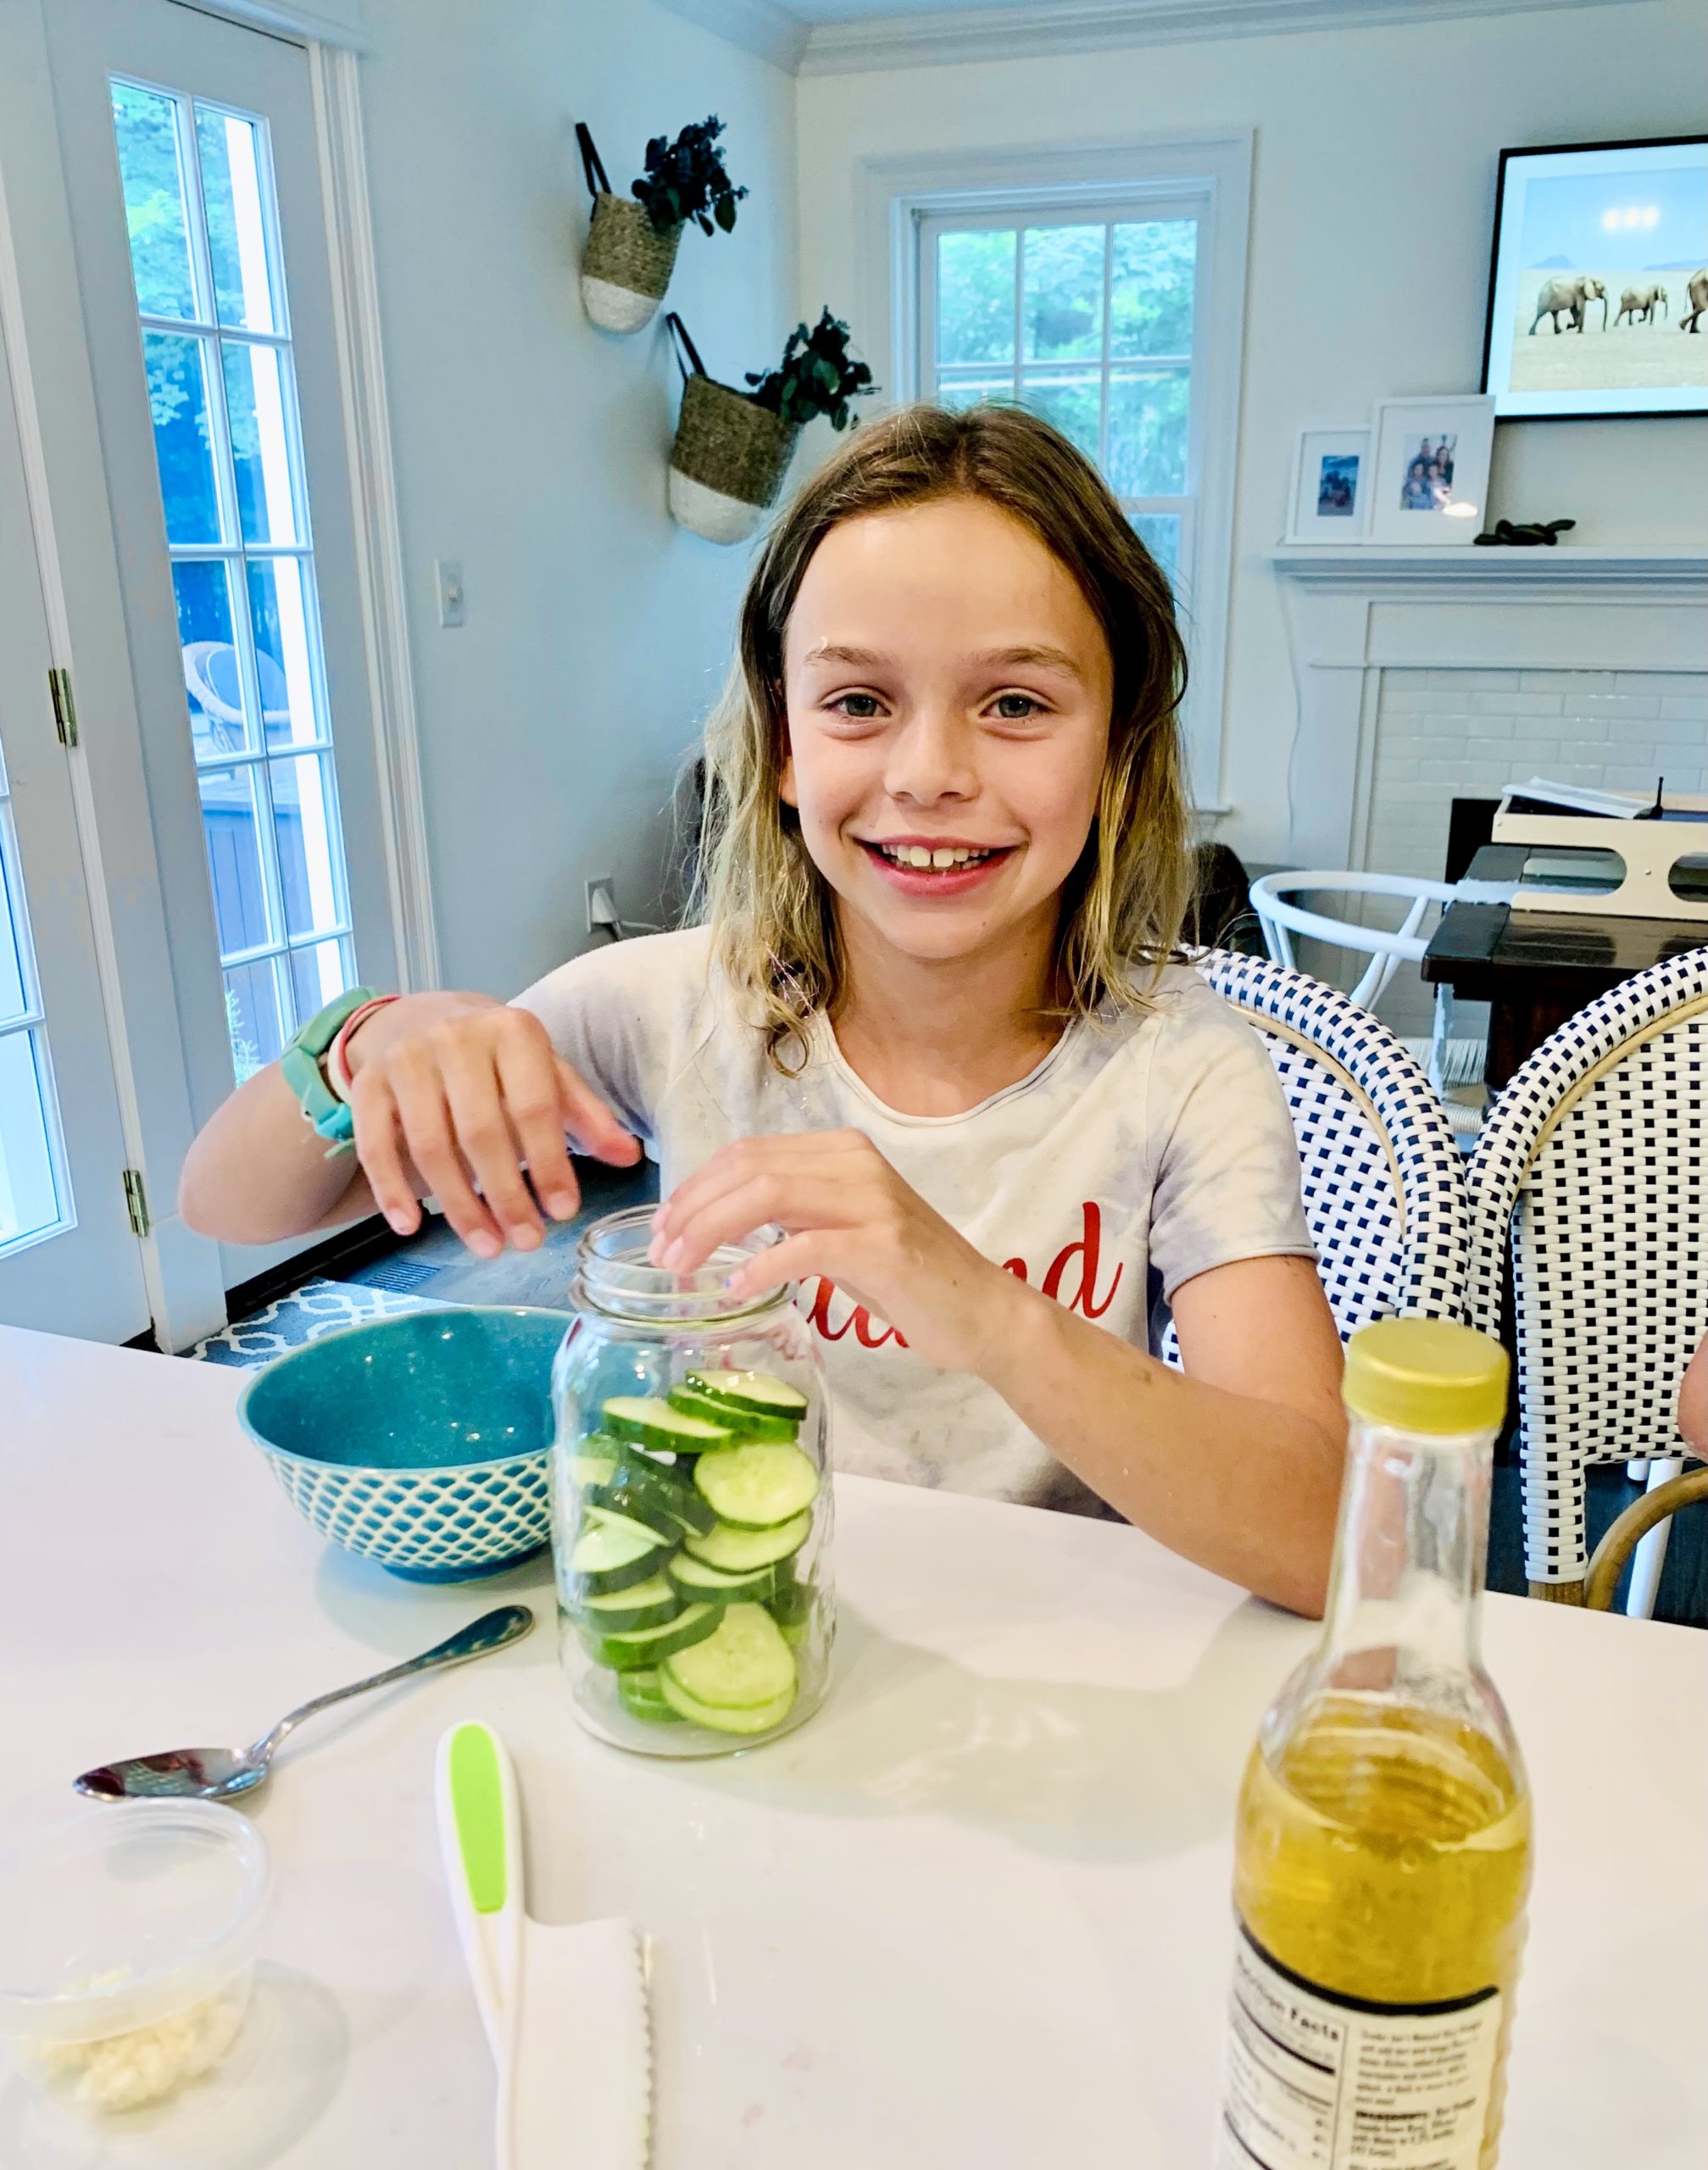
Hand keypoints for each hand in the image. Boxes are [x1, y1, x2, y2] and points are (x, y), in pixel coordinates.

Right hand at [347, 1000, 639, 1255]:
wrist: (422, 1019)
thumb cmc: (498, 1060)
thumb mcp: (547, 1074)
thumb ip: (585, 1115)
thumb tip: (629, 1157)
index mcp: (513, 1031)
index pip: (535, 1107)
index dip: (550, 1164)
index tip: (563, 1212)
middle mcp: (456, 1038)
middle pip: (481, 1132)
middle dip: (506, 1195)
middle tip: (527, 1242)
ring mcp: (406, 1059)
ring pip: (430, 1145)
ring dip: (459, 1205)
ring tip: (488, 1245)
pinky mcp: (368, 1084)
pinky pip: (375, 1145)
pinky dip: (391, 1190)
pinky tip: (410, 1226)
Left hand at [648, 1130, 1026, 1373]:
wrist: (982, 1311)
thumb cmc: (906, 1278)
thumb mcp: (840, 1230)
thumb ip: (792, 1214)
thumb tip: (718, 1220)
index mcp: (840, 1151)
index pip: (748, 1153)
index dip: (695, 1186)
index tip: (663, 1226)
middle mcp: (855, 1162)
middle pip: (749, 1168)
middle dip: (692, 1208)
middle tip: (661, 1253)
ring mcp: (872, 1201)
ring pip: (769, 1194)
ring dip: (712, 1230)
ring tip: (683, 1267)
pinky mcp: (884, 1246)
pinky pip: (806, 1246)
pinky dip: (762, 1266)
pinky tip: (736, 1288)